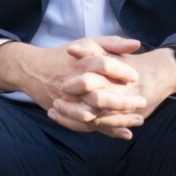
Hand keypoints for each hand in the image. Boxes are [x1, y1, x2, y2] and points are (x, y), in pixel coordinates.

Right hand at [0, 38, 175, 138]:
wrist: (33, 70)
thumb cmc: (66, 56)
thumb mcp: (88, 43)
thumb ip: (112, 43)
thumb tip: (136, 44)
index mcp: (80, 62)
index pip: (103, 65)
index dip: (121, 72)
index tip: (135, 77)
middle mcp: (73, 83)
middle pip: (99, 95)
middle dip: (123, 101)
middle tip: (142, 102)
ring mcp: (67, 101)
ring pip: (93, 115)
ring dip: (116, 120)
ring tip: (137, 120)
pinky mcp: (65, 113)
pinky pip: (85, 125)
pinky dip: (105, 131)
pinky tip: (123, 132)